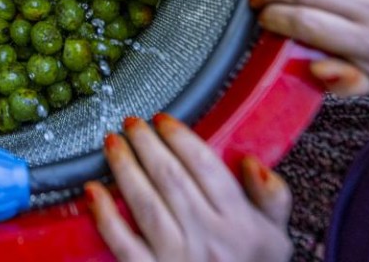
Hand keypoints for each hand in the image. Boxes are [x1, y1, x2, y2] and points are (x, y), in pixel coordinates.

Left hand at [88, 114, 291, 261]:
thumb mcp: (276, 237)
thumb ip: (272, 197)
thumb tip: (251, 163)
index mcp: (239, 222)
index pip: (206, 167)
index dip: (180, 137)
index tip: (163, 120)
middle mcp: (208, 237)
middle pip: (170, 178)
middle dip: (146, 144)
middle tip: (132, 123)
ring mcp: (177, 257)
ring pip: (145, 203)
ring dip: (124, 168)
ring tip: (112, 143)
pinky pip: (122, 242)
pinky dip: (105, 215)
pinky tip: (92, 190)